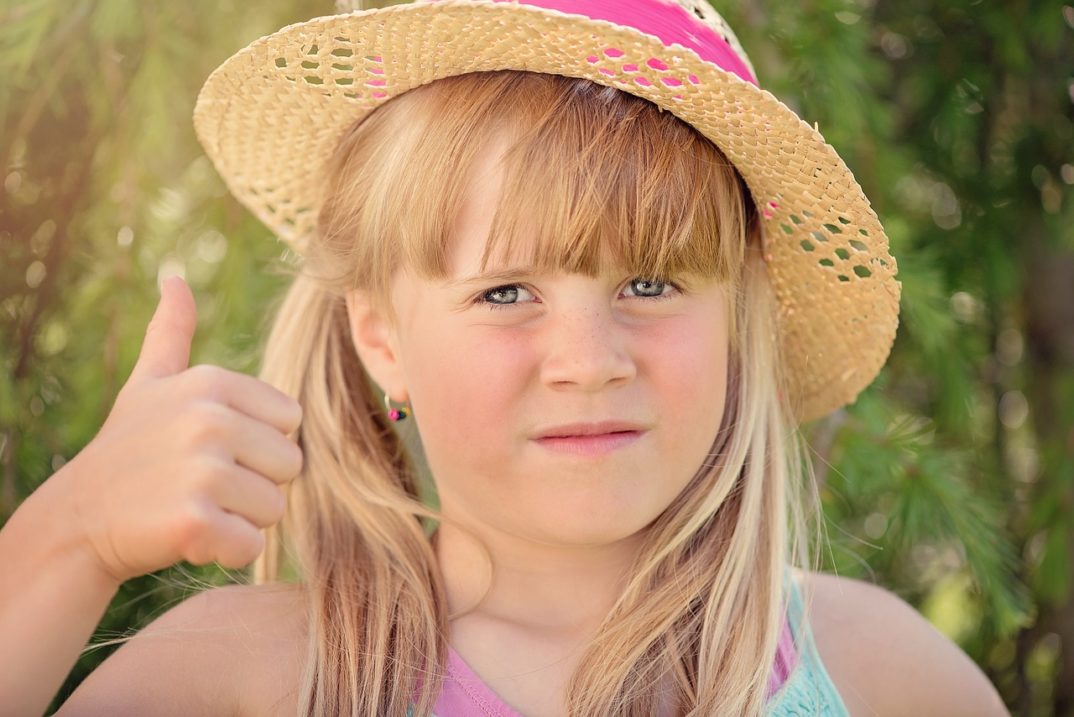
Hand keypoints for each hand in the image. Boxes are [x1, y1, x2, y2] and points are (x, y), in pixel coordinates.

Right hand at [64, 275, 302, 583]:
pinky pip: (252, 546)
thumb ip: (171, 333)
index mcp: (212, 383)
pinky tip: (187, 537)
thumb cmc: (127, 451)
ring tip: (192, 507)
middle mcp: (209, 419)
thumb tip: (174, 277)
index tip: (211, 449)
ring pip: (275, 508)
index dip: (259, 445)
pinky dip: (226, 552)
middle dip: (254, 484)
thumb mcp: (149, 384)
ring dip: (240, 519)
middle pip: (290, 466)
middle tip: (201, 485)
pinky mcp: (194, 520)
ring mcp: (201, 469)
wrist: (77, 521)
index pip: (291, 422)